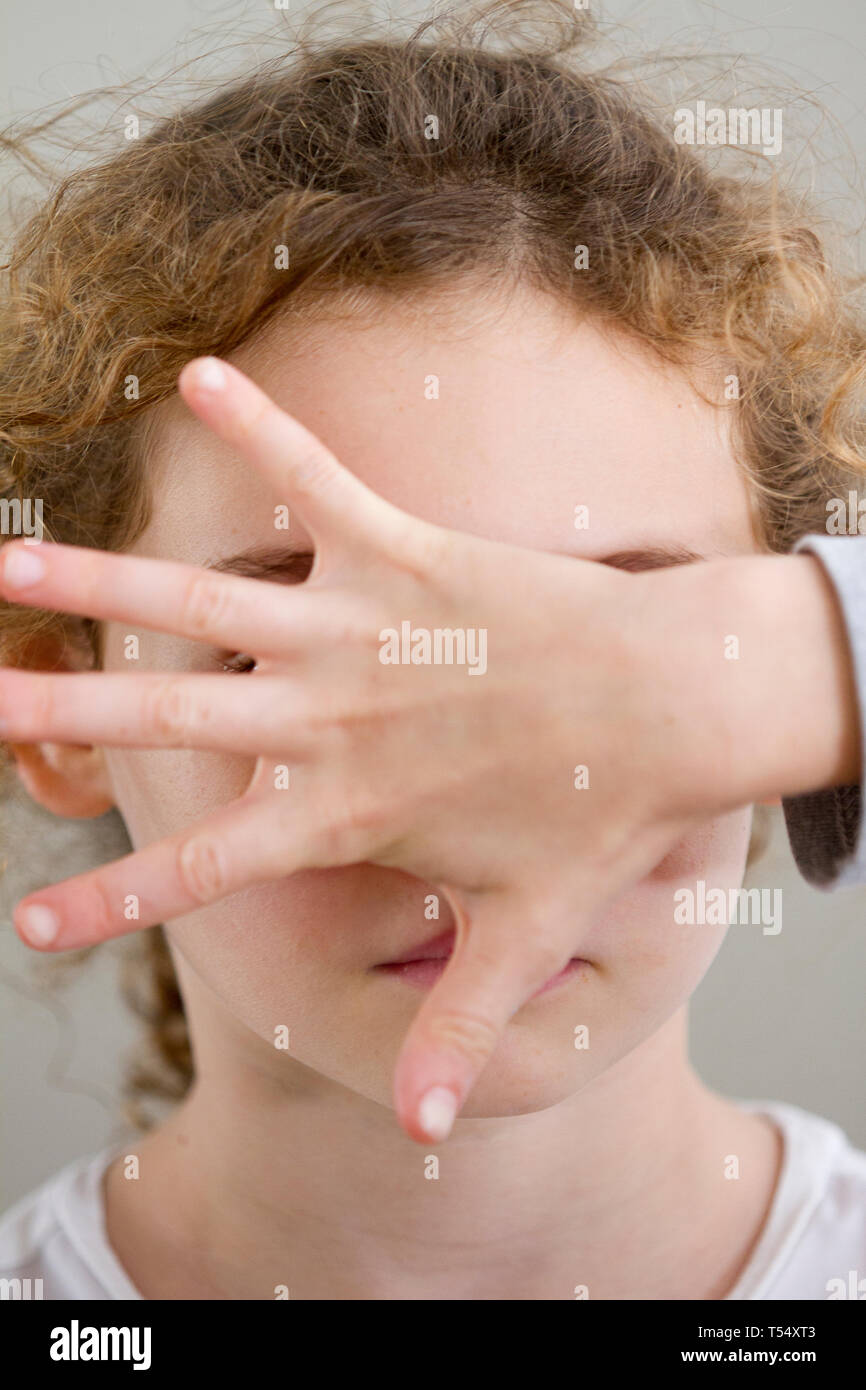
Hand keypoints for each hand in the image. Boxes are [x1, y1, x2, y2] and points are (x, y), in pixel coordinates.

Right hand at [0, 357, 855, 1141]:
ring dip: (104, 581)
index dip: (114, 902)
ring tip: (12, 562)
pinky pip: (320, 481)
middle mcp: (336, 715)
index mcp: (349, 806)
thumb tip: (426, 1129)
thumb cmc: (605, 814)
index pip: (207, 867)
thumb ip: (463, 1022)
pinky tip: (195, 378)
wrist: (683, 700)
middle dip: (65, 715)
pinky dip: (260, 432)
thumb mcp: (530, 932)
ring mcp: (366, 627)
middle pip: (173, 718)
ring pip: (209, 602)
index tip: (30, 928)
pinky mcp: (407, 551)